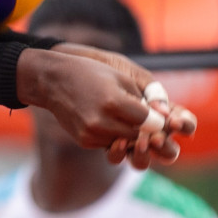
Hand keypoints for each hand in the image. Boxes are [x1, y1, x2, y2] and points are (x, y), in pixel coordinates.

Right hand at [17, 47, 196, 168]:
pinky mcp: (85, 141)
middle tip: (151, 123)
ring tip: (130, 122)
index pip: (148, 121)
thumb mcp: (120, 77)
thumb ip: (142, 99)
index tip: (164, 118)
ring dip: (131, 135)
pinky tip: (111, 123)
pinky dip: (114, 136)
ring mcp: (91, 133)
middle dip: (147, 130)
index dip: (157, 120)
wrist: (53, 81)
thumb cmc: (90, 73)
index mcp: (113, 101)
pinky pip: (109, 144)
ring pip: (125, 142)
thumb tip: (161, 119)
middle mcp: (101, 121)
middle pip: (138, 135)